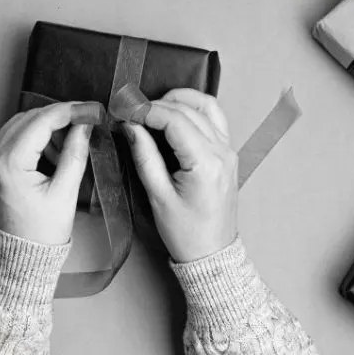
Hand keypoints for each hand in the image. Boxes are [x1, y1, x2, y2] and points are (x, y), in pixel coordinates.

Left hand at [0, 103, 92, 244]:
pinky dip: (33, 138)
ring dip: (46, 126)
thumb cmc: (42, 234)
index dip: (70, 111)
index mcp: (8, 165)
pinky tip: (52, 152)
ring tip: (70, 142)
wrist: (19, 262)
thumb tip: (84, 125)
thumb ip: (75, 153)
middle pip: (28, 118)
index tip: (92, 109)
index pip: (41, 122)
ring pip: (18, 126)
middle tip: (85, 120)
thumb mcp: (65, 193)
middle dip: (58, 116)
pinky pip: (12, 140)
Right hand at [122, 89, 237, 262]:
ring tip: (151, 109)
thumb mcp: (157, 196)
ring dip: (177, 101)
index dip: (147, 110)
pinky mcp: (228, 153)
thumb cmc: (185, 232)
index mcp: (205, 163)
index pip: (174, 120)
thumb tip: (130, 126)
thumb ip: (144, 155)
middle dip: (157, 104)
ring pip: (205, 107)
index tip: (125, 110)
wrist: (212, 254)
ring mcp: (229, 150)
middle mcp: (222, 151)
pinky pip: (214, 118)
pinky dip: (193, 109)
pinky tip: (173, 115)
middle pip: (188, 110)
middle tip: (130, 109)